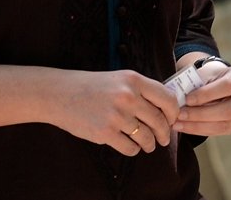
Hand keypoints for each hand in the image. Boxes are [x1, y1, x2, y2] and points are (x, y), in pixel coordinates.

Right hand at [52, 70, 179, 156]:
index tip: (171, 120)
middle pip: (160, 122)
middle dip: (164, 134)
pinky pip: (131, 148)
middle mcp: (127, 97)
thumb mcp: (116, 79)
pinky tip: (126, 143)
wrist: (57, 93)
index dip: (173, 114)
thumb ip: (140, 91)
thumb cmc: (88, 86)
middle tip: (161, 139)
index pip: (168, 100)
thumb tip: (168, 109)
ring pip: (147, 139)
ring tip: (145, 144)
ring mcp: (116, 115)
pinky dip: (132, 149)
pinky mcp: (105, 132)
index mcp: (132, 80)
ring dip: (149, 144)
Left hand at [173, 62, 230, 135]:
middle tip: (180, 114)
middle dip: (201, 114)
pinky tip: (185, 127)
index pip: (228, 86)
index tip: (187, 99)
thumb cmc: (210, 75)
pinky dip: (201, 130)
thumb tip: (180, 100)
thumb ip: (197, 83)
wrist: (219, 80)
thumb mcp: (206, 73)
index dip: (206, 94)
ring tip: (179, 123)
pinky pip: (221, 131)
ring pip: (225, 124)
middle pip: (228, 110)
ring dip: (199, 125)